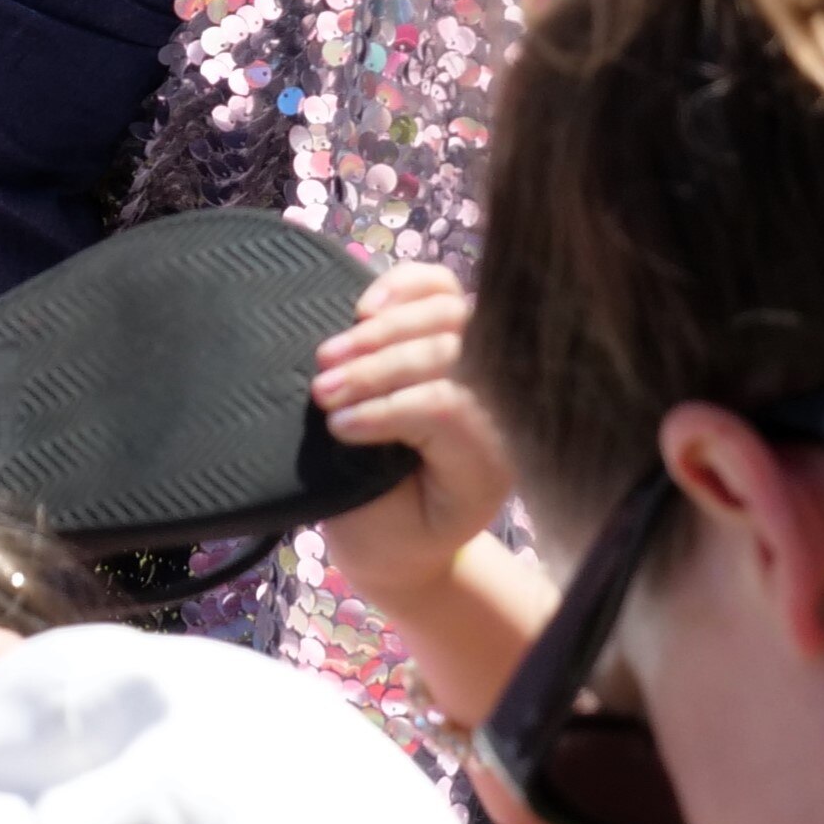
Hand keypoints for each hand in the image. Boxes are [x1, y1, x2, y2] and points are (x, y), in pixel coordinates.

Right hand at [312, 262, 514, 608]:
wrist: (410, 536)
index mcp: (489, 464)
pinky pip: (442, 288)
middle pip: (447, 355)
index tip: (337, 427)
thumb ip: (375, 471)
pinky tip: (364, 308)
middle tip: (321, 391)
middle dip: (377, 369)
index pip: (450, 409)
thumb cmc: (391, 534)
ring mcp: (486, 363)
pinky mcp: (459, 333)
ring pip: (446, 313)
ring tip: (327, 357)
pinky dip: (404, 287)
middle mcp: (502, 408)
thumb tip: (347, 410)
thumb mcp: (384, 527)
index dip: (389, 409)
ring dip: (380, 331)